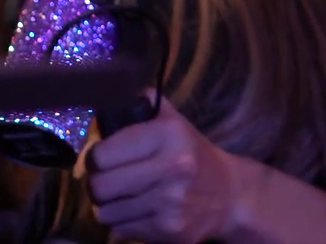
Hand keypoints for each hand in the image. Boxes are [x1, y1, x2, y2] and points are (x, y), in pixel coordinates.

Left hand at [85, 94, 239, 242]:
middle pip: (100, 186)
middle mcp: (171, 167)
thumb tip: (112, 95)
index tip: (102, 160)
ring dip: (110, 206)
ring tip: (125, 198)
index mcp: (169, 134)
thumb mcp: (176, 123)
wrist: (230, 196)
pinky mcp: (168, 231)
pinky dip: (125, 223)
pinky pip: (122, 230)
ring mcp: (170, 203)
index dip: (96, 159)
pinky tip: (142, 212)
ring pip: (106, 213)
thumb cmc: (194, 156)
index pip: (102, 154)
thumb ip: (145, 107)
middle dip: (98, 185)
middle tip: (107, 181)